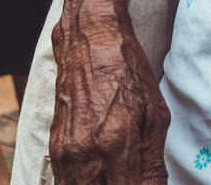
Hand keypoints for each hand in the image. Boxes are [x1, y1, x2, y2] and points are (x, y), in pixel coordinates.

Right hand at [50, 2, 170, 183]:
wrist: (91, 40)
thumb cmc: (127, 72)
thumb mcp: (155, 114)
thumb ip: (153, 162)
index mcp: (117, 144)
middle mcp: (87, 153)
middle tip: (130, 179)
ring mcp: (67, 152)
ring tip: (115, 176)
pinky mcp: (55, 147)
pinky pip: (66, 183)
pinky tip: (99, 176)